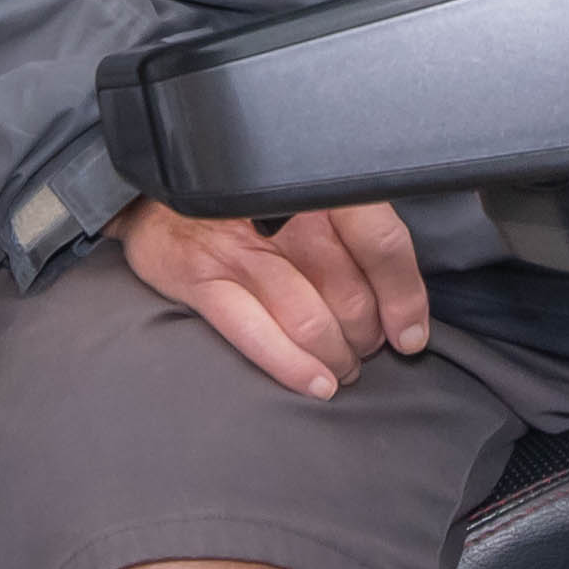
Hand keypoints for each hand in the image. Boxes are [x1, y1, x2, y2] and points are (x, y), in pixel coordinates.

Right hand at [119, 195, 431, 401]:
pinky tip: (316, 383)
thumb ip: (352, 227)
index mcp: (316, 185)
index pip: (382, 243)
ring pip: (311, 321)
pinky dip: (294, 368)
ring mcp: (239, 248)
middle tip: (366, 349)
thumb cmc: (244, 200)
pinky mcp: (202, 279)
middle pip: (350, 292)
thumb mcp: (301, 192)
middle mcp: (281, 212)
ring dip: (338, 358)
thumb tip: (401, 296)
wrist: (158, 192)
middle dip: (367, 336)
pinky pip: (258, 336)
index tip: (410, 333)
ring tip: (342, 367)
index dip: (404, 297)